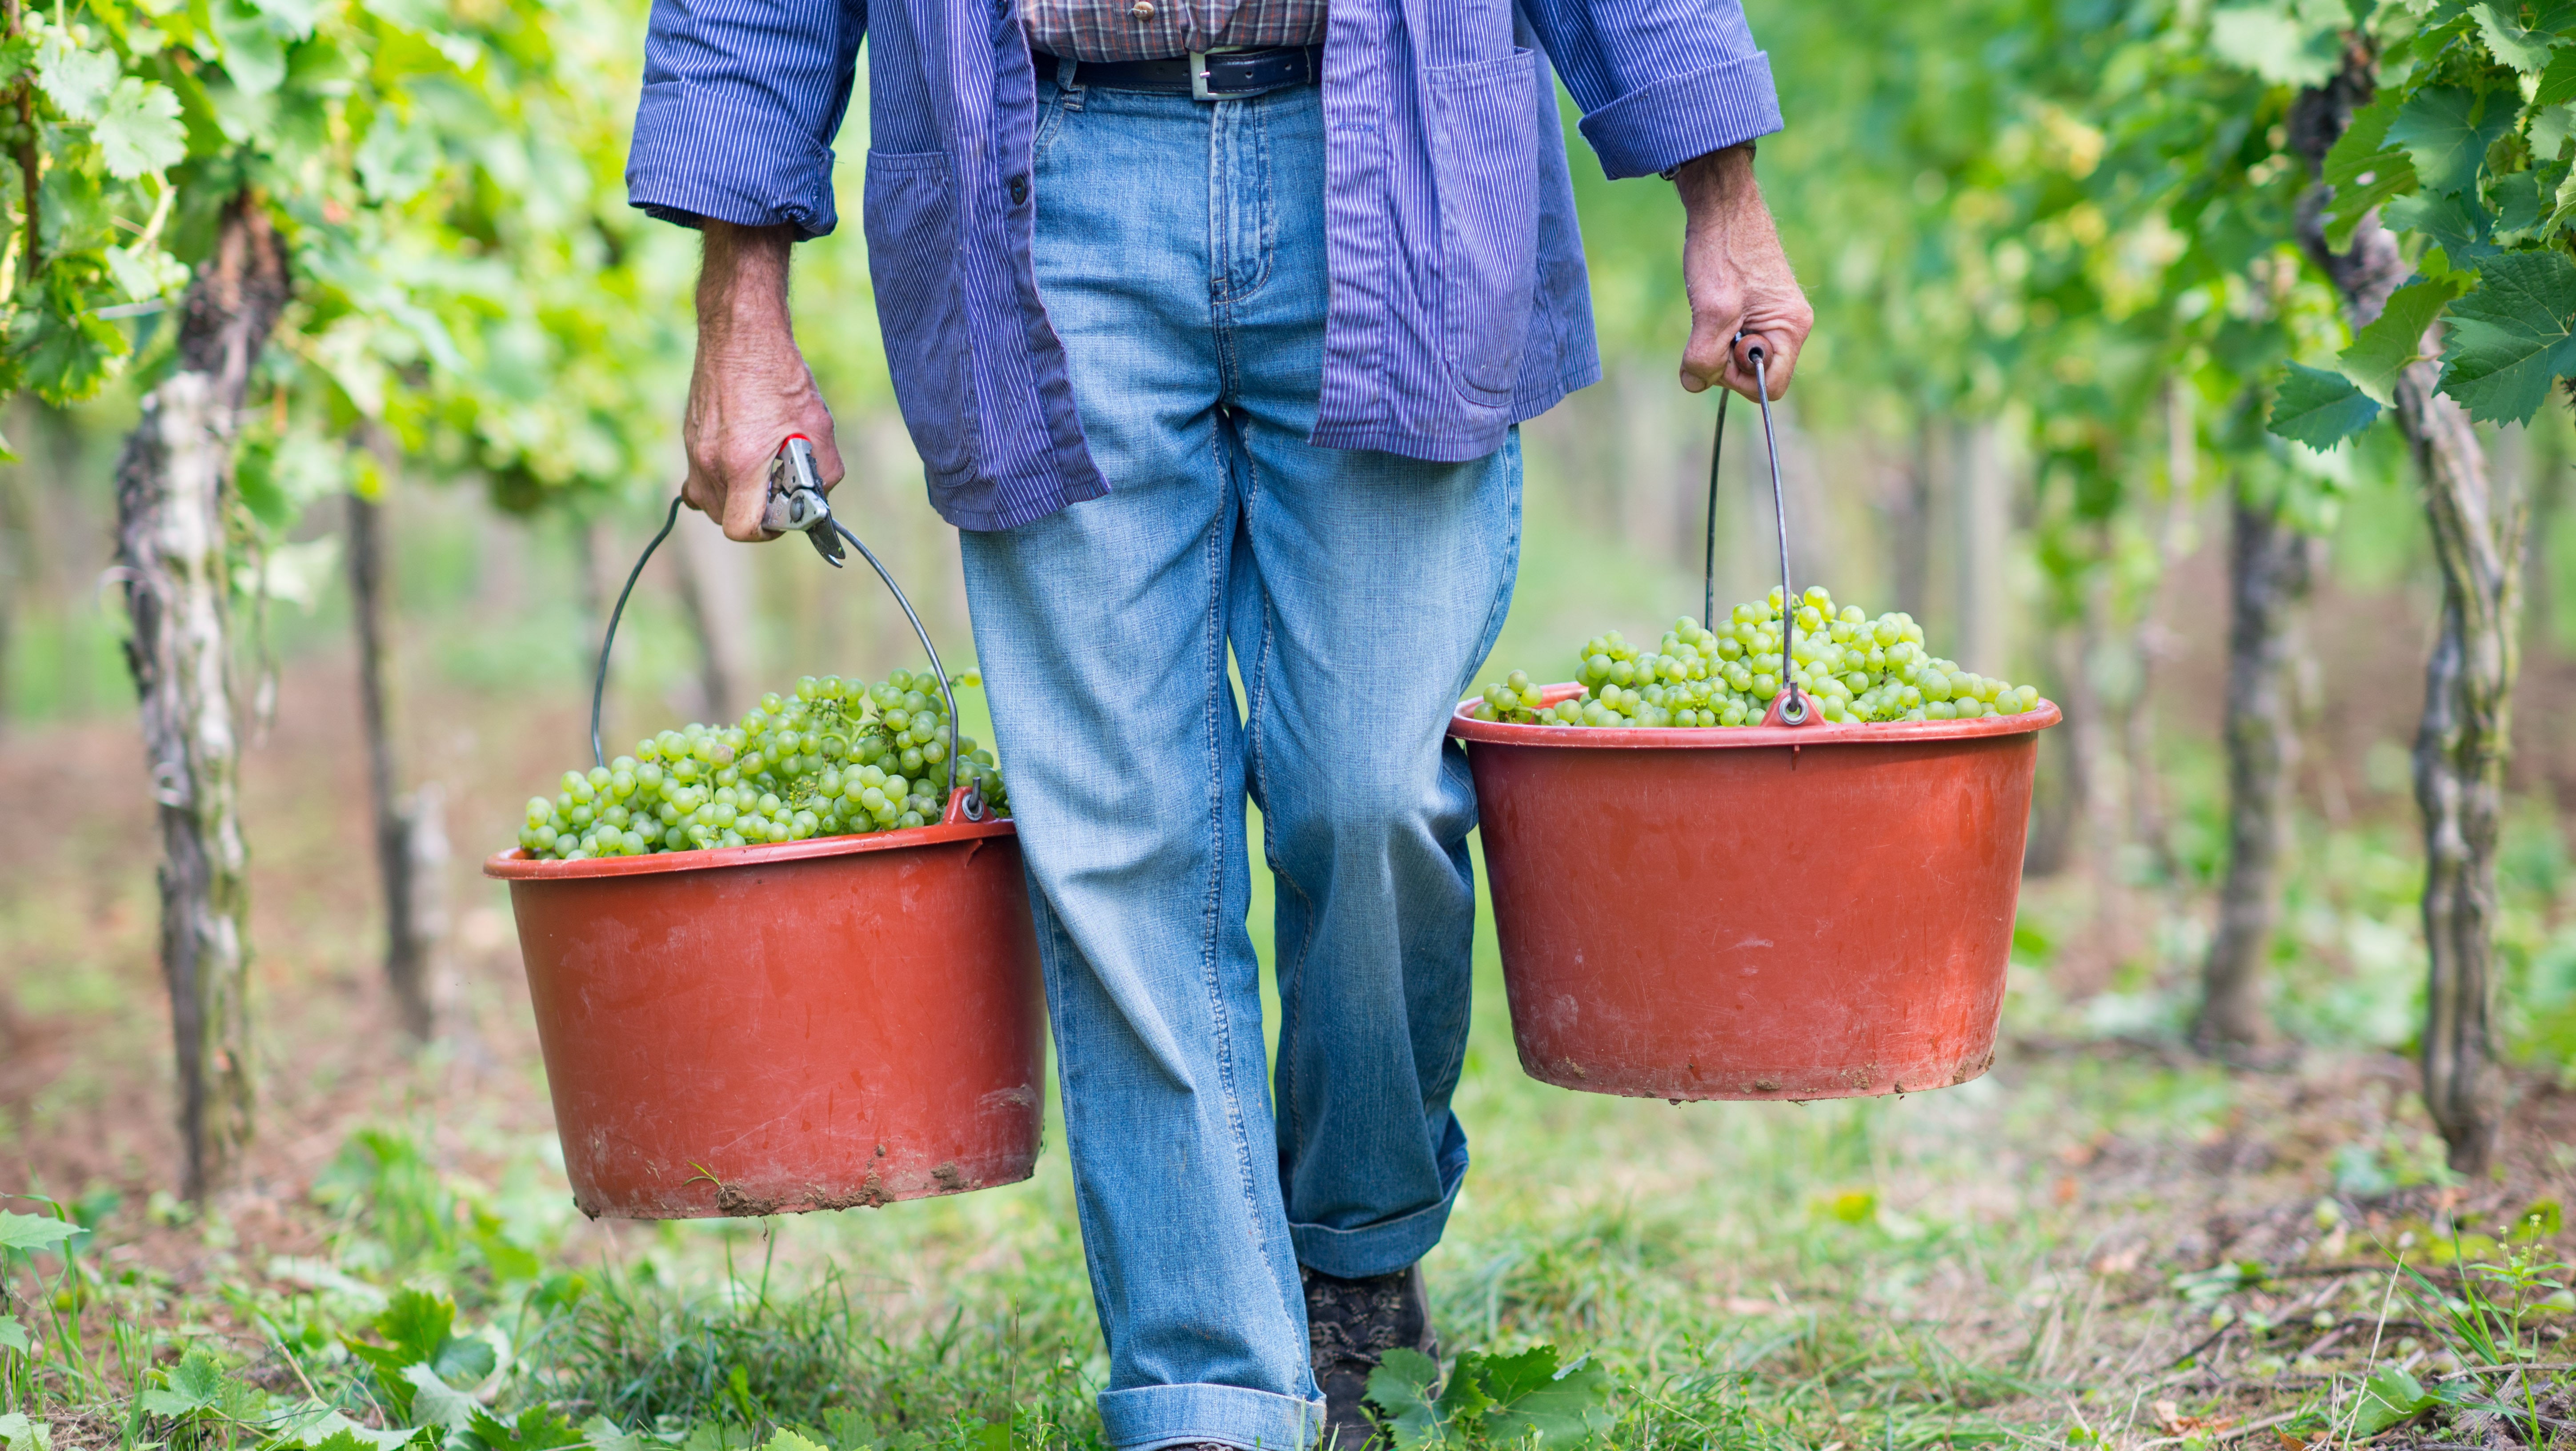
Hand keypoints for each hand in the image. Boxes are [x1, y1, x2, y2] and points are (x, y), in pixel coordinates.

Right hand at [682, 221, 845, 541]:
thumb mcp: (818, 426)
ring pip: (708, 500)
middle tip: (775, 496)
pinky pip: (697, 476)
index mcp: (741, 463)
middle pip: (724, 518)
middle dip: (752, 515)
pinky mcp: (689, 436)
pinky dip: (716, 480)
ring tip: (757, 477)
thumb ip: (824, 471)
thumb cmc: (781, 377)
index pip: (743, 528)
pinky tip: (736, 463)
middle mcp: (709, 461)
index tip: (781, 519)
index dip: (766, 532)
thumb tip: (819, 499)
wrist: (740, 334)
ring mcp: (694, 449)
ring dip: (733, 499)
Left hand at [1674, 145, 1813, 400]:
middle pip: (1754, 372)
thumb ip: (1704, 356)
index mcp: (1792, 328)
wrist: (1721, 204)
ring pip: (1738, 354)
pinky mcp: (1755, 306)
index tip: (1718, 350)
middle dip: (1725, 360)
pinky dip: (1715, 328)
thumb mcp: (1711, 311)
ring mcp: (1771, 315)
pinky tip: (1710, 301)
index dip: (1738, 380)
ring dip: (1716, 342)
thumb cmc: (1722, 252)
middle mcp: (1788, 325)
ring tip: (1710, 307)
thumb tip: (1694, 384)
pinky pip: (1733, 335)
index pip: (1771, 386)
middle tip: (1710, 324)